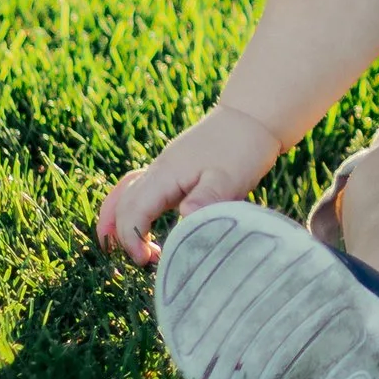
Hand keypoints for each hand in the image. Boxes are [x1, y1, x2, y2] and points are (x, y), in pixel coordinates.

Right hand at [95, 104, 286, 265]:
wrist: (254, 117)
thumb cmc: (243, 148)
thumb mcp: (229, 177)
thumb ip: (208, 198)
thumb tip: (186, 217)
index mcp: (166, 174)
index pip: (133, 211)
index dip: (132, 238)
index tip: (145, 261)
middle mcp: (159, 171)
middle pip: (124, 205)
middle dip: (125, 235)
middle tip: (145, 261)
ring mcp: (165, 170)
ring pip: (127, 196)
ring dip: (124, 222)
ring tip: (132, 248)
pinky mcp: (175, 173)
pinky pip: (142, 191)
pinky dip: (135, 209)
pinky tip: (146, 225)